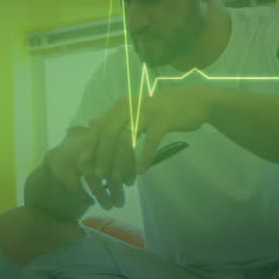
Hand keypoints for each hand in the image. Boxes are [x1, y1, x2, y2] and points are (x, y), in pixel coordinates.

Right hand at [45, 124, 127, 210]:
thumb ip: (120, 159)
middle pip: (106, 163)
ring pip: (92, 175)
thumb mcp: (105, 154)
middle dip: (115, 185)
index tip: (130, 183)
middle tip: (121, 203)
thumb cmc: (89, 158)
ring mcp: (72, 151)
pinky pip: (74, 183)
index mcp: (101, 135)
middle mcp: (86, 140)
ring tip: (109, 206)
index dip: (126, 166)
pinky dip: (83, 195)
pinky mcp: (59, 164)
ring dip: (102, 194)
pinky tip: (90, 202)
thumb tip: (135, 174)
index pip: (119, 147)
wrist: (55, 158)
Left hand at [89, 84, 213, 195]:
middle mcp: (131, 106)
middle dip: (102, 156)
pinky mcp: (164, 119)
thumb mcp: (135, 109)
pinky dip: (144, 157)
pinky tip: (141, 171)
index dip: (90, 145)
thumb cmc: (162, 109)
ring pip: (127, 138)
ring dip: (120, 161)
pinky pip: (150, 141)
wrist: (194, 100)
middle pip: (109, 133)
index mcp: (122, 105)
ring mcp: (147, 112)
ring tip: (118, 178)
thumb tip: (92, 123)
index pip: (100, 126)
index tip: (84, 163)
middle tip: (100, 175)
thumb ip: (115, 117)